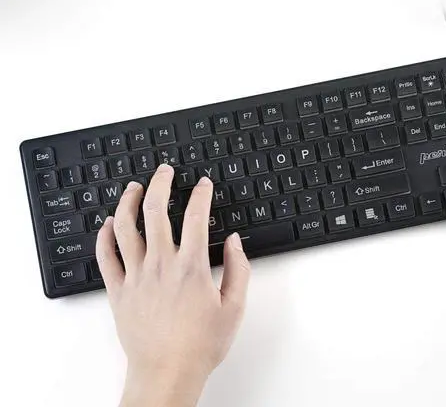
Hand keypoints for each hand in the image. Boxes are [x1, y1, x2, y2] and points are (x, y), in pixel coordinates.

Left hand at [96, 164, 250, 406]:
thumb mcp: (234, 308)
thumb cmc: (200, 345)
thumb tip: (236, 242)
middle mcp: (161, 265)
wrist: (166, 374)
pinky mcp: (118, 291)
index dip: (201, 194)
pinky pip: (105, 256)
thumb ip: (239, 269)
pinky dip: (104, 236)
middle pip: (155, 210)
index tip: (204, 184)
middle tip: (165, 171)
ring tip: (134, 187)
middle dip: (161, 183)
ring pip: (126, 227)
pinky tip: (108, 223)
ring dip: (128, 201)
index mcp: (191, 267)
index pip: (196, 216)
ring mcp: (136, 276)